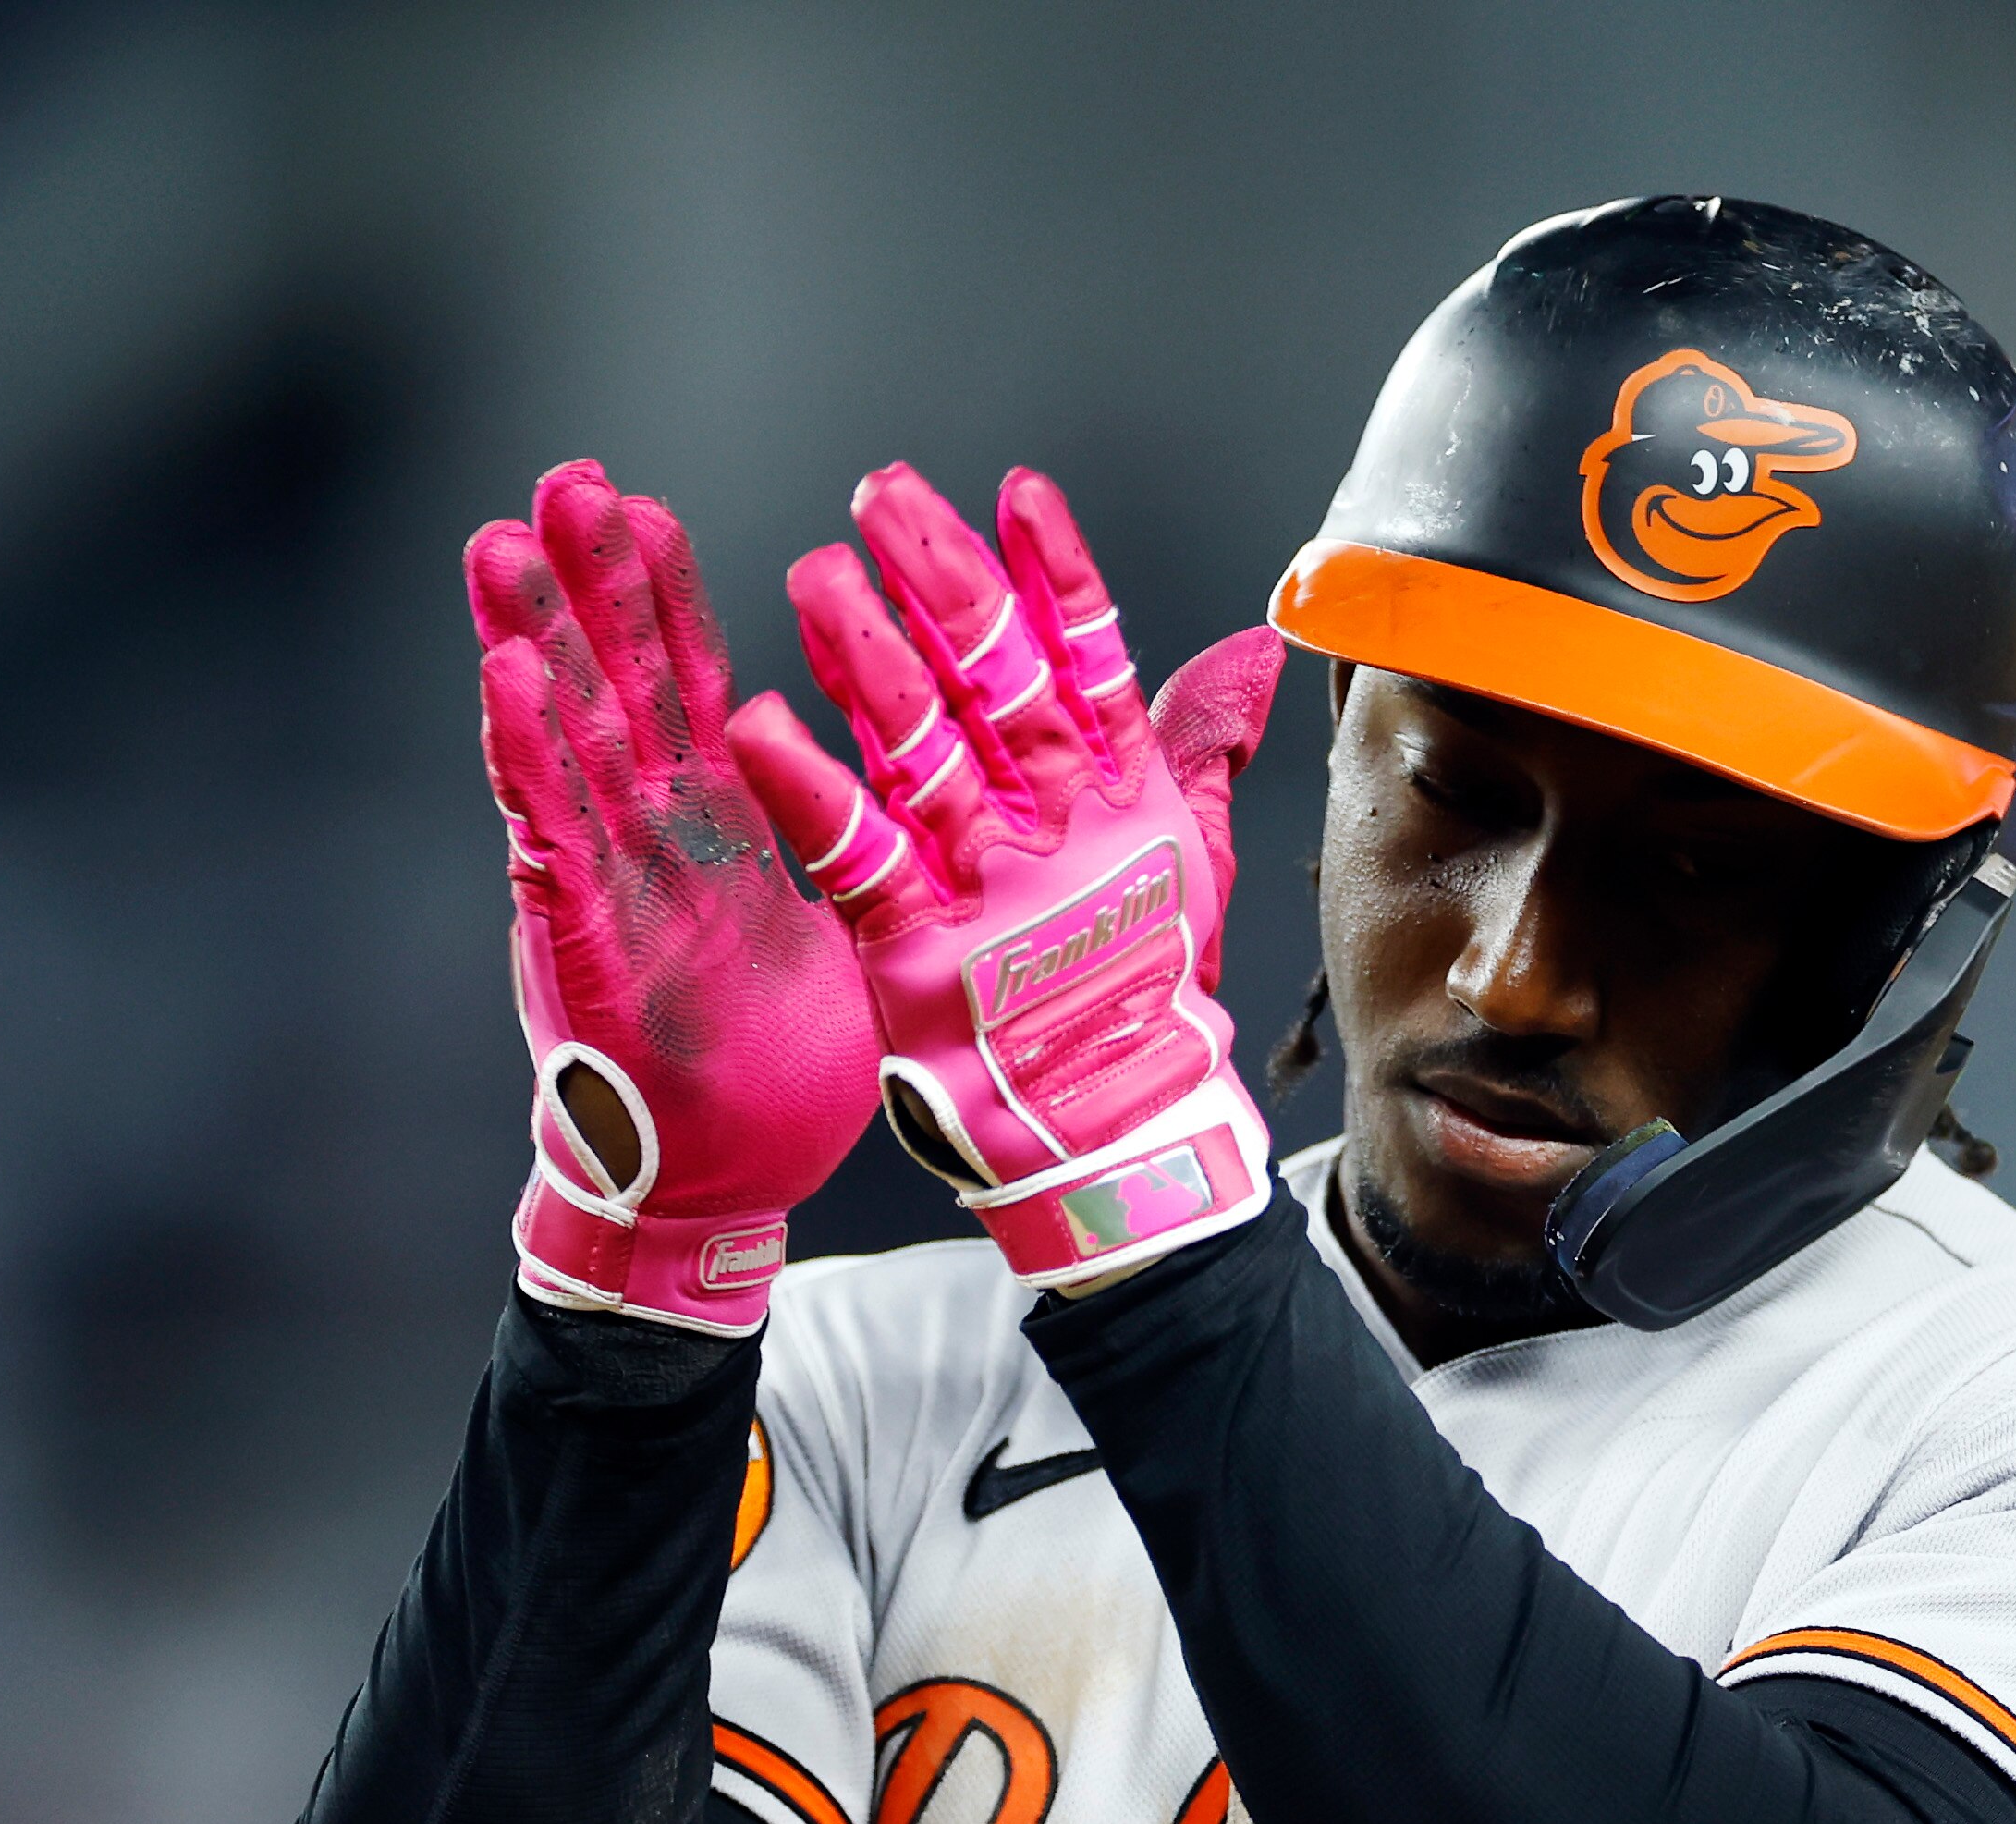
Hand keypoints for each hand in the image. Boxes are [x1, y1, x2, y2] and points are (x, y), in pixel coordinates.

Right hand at [470, 461, 880, 1332]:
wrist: (725, 1187)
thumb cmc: (780, 1072)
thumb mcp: (846, 930)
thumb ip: (854, 843)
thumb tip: (905, 779)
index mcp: (713, 832)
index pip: (682, 690)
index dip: (661, 600)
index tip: (640, 505)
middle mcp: (645, 843)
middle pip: (612, 689)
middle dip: (585, 585)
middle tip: (563, 476)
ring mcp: (607, 887)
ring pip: (562, 744)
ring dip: (529, 640)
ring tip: (498, 539)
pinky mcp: (588, 943)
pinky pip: (553, 836)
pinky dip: (527, 755)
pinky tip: (504, 677)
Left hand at [728, 464, 1283, 1288]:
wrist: (1114, 1136)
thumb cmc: (1144, 995)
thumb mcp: (1191, 861)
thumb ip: (1202, 743)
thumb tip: (1254, 648)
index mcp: (1125, 802)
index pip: (1091, 663)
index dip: (1055, 577)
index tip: (1015, 495)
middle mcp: (1061, 834)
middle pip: (1000, 684)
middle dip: (941, 582)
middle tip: (880, 498)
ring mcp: (991, 891)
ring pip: (926, 751)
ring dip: (866, 658)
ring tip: (815, 575)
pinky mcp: (919, 953)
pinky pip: (856, 857)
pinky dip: (809, 789)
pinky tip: (761, 722)